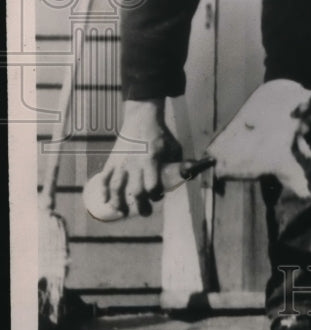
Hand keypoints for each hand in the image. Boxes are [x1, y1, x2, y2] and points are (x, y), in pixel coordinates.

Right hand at [100, 100, 181, 216]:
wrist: (142, 118)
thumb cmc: (161, 135)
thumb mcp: (175, 148)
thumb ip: (178, 164)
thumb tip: (187, 178)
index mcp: (151, 160)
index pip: (153, 186)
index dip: (156, 195)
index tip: (159, 196)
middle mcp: (135, 163)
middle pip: (136, 191)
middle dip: (141, 205)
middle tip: (146, 212)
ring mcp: (122, 162)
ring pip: (116, 187)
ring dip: (118, 202)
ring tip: (122, 211)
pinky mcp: (113, 159)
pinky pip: (104, 177)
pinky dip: (103, 190)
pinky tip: (105, 200)